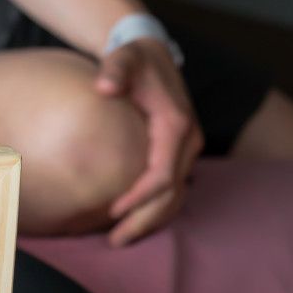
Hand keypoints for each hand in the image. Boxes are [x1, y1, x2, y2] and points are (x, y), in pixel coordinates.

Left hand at [96, 38, 202, 246]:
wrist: (152, 52)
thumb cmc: (133, 58)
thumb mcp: (122, 58)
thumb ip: (114, 70)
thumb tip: (104, 86)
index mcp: (175, 125)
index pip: (162, 174)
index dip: (138, 196)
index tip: (111, 210)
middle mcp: (188, 140)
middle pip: (171, 193)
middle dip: (145, 219)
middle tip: (115, 241)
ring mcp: (186, 147)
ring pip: (175, 195)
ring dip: (151, 219)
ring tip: (120, 238)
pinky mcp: (178, 150)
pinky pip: (171, 186)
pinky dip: (154, 206)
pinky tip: (130, 218)